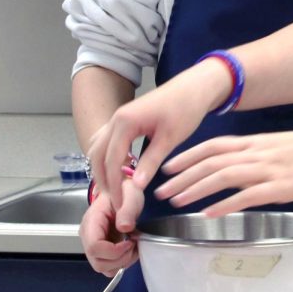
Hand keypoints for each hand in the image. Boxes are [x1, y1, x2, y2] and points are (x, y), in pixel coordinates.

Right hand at [79, 183, 142, 276]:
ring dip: (122, 262)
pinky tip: (130, 249)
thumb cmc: (124, 192)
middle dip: (120, 259)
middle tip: (134, 245)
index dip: (114, 251)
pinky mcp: (101, 251)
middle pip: (98, 263)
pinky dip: (121, 262)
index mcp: (92, 222)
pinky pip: (109, 266)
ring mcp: (93, 245)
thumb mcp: (130, 194)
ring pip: (103, 268)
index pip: (94, 247)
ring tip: (133, 246)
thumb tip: (125, 227)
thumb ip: (127, 209)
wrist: (122, 192)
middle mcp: (88, 236)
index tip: (130, 241)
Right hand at [87, 62, 226, 208]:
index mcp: (124, 123)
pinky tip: (119, 168)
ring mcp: (118, 117)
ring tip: (114, 188)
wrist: (194, 87)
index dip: (115, 185)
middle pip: (98, 154)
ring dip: (103, 167)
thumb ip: (150, 162)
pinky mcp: (125, 118)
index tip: (120, 204)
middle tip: (114, 200)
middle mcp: (116, 119)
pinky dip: (108, 156)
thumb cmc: (185, 109)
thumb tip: (136, 186)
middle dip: (104, 179)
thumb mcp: (169, 139)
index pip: (111, 161)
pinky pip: (107, 140)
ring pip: (99, 147)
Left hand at [154, 124, 292, 216]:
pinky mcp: (280, 188)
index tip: (168, 165)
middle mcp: (256, 154)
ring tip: (175, 201)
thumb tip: (234, 172)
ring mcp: (267, 170)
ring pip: (222, 176)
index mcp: (255, 143)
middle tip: (160, 189)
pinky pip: (246, 196)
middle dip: (182, 176)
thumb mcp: (278, 147)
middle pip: (211, 162)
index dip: (188, 155)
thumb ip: (255, 158)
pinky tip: (208, 213)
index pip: (213, 146)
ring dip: (195, 189)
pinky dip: (224, 204)